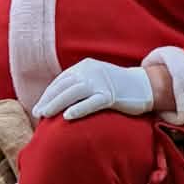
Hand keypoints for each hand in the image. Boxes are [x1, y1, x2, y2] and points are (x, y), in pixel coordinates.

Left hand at [33, 58, 154, 123]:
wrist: (146, 85)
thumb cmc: (119, 87)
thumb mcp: (97, 79)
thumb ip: (81, 84)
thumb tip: (61, 99)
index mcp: (85, 66)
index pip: (61, 80)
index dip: (49, 94)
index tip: (39, 106)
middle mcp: (91, 71)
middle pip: (64, 86)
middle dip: (48, 100)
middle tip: (38, 112)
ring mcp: (101, 82)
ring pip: (74, 93)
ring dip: (57, 104)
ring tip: (46, 115)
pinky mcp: (112, 95)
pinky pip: (92, 102)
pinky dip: (78, 109)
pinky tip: (67, 117)